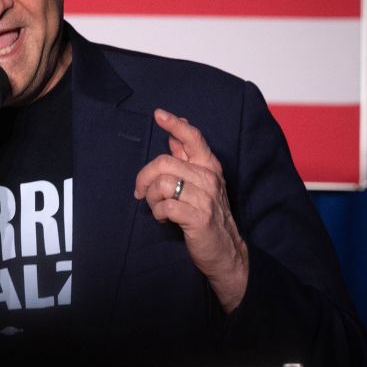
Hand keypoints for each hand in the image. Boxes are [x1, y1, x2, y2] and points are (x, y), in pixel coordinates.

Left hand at [133, 108, 248, 311]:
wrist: (225, 251)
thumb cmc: (206, 215)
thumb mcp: (200, 183)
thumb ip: (187, 159)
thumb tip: (172, 132)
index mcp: (209, 167)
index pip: (193, 138)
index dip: (175, 124)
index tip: (159, 114)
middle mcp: (209, 178)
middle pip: (163, 162)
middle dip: (143, 178)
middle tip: (142, 193)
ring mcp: (206, 198)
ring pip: (161, 184)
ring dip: (151, 199)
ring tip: (158, 208)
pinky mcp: (199, 217)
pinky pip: (165, 206)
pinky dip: (158, 213)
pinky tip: (165, 219)